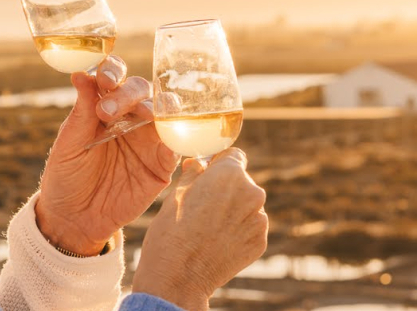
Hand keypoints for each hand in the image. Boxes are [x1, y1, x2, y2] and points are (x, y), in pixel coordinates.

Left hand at [34, 55, 179, 255]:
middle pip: (141, 90)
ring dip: (157, 109)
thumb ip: (81, 111)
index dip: (113, 71)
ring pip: (164, 112)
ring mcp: (148, 139)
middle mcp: (130, 116)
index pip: (114, 78)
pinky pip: (176, 147)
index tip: (103, 79)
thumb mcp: (69, 143)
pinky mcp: (162, 165)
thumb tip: (80, 74)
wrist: (73, 218)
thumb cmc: (66, 175)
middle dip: (128, 95)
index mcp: (104, 105)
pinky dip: (176, 139)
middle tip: (107, 112)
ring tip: (144, 115)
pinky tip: (168, 138)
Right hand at [131, 148, 267, 310]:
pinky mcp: (260, 242)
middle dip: (225, 187)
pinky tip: (217, 239)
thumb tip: (198, 163)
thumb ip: (194, 173)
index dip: (218, 163)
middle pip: (241, 181)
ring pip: (246, 205)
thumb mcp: (175, 193)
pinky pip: (249, 226)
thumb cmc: (171, 230)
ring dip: (232, 209)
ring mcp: (259, 219)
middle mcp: (252, 193)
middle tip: (202, 203)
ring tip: (208, 225)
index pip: (233, 155)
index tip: (207, 173)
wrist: (179, 276)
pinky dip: (237, 229)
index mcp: (230, 174)